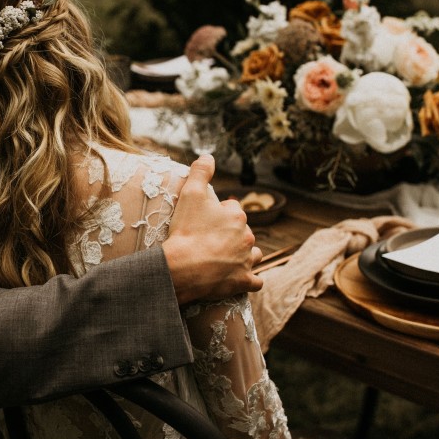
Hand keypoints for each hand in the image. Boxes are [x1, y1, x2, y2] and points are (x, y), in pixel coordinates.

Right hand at [162, 154, 262, 304]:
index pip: (232, 209)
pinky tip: (240, 279)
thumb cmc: (187, 230)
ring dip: (245, 255)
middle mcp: (247, 237)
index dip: (218, 213)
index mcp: (237, 215)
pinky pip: (255, 281)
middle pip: (242, 232)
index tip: (204, 220)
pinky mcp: (243, 282)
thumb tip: (209, 156)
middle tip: (210, 240)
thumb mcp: (190, 193)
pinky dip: (249, 280)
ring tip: (227, 258)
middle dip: (231, 234)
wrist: (183, 267)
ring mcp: (247, 261)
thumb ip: (200, 172)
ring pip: (254, 254)